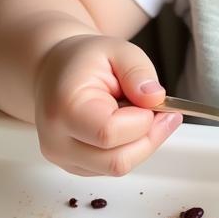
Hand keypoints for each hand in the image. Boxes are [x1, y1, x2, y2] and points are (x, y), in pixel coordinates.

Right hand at [33, 34, 181, 175]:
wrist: (55, 71)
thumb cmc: (82, 61)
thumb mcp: (117, 49)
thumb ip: (138, 71)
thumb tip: (155, 98)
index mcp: (65, 108)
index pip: (109, 133)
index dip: (141, 121)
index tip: (153, 101)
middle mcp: (57, 141)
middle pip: (116, 161)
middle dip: (150, 137)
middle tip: (162, 111)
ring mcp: (63, 158)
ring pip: (117, 168)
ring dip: (142, 144)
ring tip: (141, 114)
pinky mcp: (74, 166)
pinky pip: (112, 168)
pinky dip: (129, 149)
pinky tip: (128, 126)